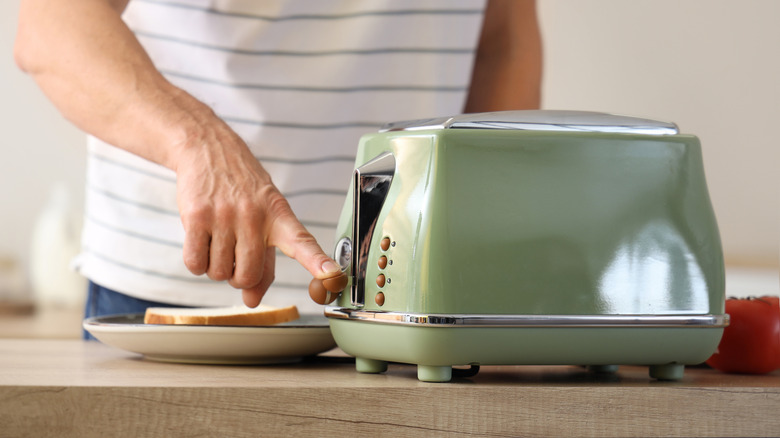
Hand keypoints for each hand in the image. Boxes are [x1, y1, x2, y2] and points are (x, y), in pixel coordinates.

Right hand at [173, 118, 342, 306]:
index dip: (319, 263)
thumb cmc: (242, 191)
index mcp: (280, 217)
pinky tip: (201, 242)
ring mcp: (226, 215)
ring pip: (219, 273)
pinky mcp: (197, 216)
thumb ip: (263, 263)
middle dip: (238, 276)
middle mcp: (255, 216)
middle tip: (235, 253)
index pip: (303, 243)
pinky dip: (196, 263)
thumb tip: (251, 301)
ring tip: (218, 239)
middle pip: (247, 276)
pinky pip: (195, 264)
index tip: (335, 277)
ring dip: (215, 267)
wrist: (209, 149)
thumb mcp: (263, 219)